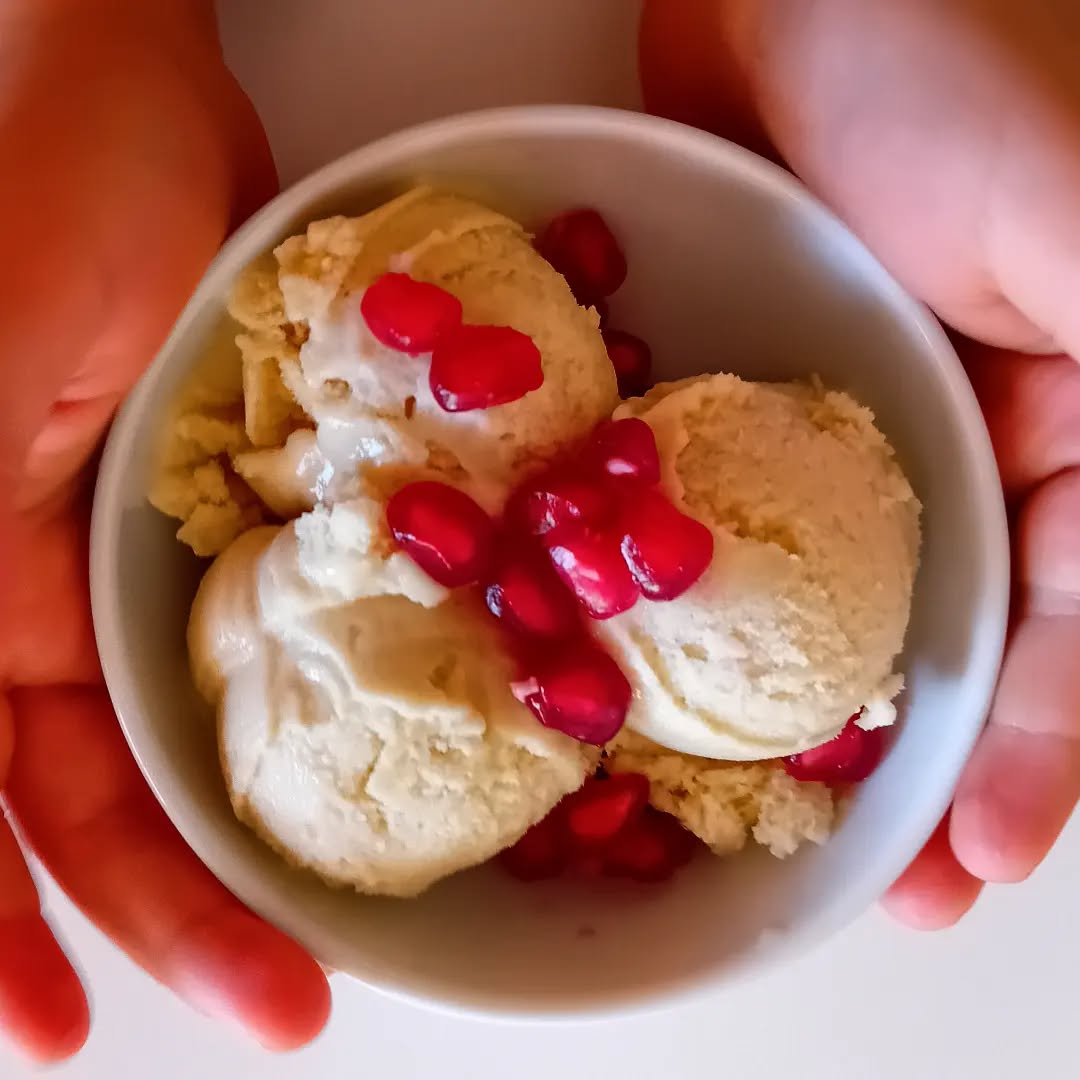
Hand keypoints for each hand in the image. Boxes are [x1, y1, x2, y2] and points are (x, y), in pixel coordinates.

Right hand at [0, 0, 328, 1060]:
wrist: (118, 83)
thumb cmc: (26, 191)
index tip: (64, 1027)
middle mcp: (9, 587)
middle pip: (70, 794)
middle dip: (152, 916)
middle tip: (262, 1013)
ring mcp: (103, 554)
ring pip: (152, 741)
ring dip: (218, 852)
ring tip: (294, 961)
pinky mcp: (193, 511)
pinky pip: (226, 645)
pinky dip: (267, 723)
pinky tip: (324, 789)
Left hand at [641, 0, 1079, 926]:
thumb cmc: (971, 64)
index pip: (1075, 631)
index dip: (1032, 756)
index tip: (969, 863)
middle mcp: (981, 441)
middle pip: (959, 638)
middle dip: (916, 767)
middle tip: (871, 883)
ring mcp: (853, 424)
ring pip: (839, 597)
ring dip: (801, 711)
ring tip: (753, 822)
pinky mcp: (747, 392)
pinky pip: (723, 516)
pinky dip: (691, 595)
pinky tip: (653, 667)